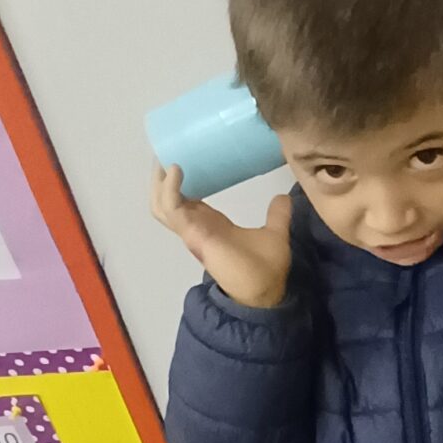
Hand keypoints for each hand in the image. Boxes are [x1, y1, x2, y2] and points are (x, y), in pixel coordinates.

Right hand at [151, 162, 292, 308]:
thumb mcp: (274, 234)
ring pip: (161, 204)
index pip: (186, 199)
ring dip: (159, 183)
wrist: (265, 291)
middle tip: (166, 151)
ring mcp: (192, 230)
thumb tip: (283, 198)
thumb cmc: (266, 268)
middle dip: (161, 178)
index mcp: (211, 224)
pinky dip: (170, 190)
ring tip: (164, 157)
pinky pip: (173, 209)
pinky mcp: (193, 234)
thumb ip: (276, 216)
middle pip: (165, 200)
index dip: (180, 181)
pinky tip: (176, 170)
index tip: (183, 156)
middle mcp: (197, 226)